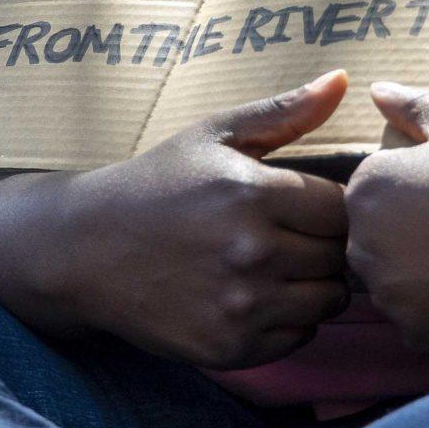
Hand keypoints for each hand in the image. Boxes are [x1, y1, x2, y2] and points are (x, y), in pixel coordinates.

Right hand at [42, 71, 352, 369]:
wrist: (85, 250)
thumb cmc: (156, 184)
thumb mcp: (213, 135)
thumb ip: (283, 112)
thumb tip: (343, 79)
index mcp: (254, 193)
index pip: (343, 208)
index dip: (329, 205)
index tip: (301, 205)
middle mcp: (253, 253)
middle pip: (340, 255)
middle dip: (323, 244)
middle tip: (286, 235)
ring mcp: (243, 306)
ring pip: (329, 300)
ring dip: (312, 284)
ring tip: (273, 265)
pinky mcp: (232, 347)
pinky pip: (300, 336)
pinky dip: (288, 320)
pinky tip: (252, 295)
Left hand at [347, 82, 428, 352]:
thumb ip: (411, 106)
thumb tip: (376, 89)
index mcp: (367, 188)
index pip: (366, 198)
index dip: (409, 197)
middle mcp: (365, 243)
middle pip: (371, 244)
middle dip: (406, 238)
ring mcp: (391, 294)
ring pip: (392, 287)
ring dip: (419, 278)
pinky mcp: (419, 334)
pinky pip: (417, 323)